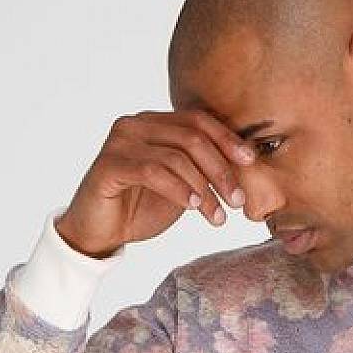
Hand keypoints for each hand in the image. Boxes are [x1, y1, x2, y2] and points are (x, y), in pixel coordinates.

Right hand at [54, 107, 258, 256]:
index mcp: (154, 122)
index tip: (251, 162)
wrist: (101, 232)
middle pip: (191, 137)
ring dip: (204, 189)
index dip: (227, 139)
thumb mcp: (183, 185)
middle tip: (238, 201)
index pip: (198, 120)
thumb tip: (247, 161)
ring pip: (176, 157)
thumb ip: (204, 169)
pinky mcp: (108, 164)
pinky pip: (153, 172)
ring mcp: (119, 142)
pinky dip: (179, 190)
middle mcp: (135, 124)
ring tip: (218, 216)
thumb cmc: (141, 207)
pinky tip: (194, 208)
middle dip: (221, 170)